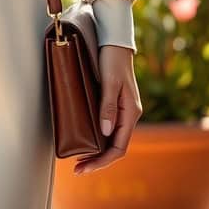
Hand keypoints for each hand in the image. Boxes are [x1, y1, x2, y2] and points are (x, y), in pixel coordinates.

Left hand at [74, 44, 142, 174]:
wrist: (115, 41)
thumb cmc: (112, 59)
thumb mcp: (109, 81)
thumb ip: (107, 106)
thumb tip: (104, 132)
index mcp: (130, 113)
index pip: (118, 148)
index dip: (102, 161)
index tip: (84, 167)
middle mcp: (128, 114)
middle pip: (115, 146)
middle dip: (97, 160)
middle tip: (77, 168)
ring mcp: (122, 109)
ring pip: (111, 137)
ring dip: (97, 150)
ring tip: (80, 157)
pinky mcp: (115, 103)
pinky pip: (108, 126)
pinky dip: (97, 136)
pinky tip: (87, 137)